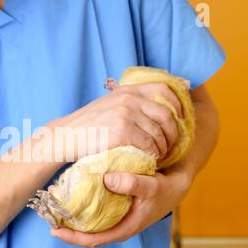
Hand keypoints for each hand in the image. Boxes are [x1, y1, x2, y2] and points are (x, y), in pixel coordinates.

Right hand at [48, 83, 181, 160]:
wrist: (67, 137)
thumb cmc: (88, 125)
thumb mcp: (110, 104)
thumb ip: (131, 101)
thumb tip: (154, 102)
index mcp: (128, 90)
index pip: (165, 89)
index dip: (178, 104)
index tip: (180, 119)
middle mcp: (129, 99)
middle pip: (166, 114)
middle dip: (174, 132)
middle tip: (171, 145)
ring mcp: (125, 114)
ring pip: (159, 132)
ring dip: (163, 147)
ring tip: (159, 155)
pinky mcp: (122, 132)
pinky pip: (149, 144)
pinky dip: (153, 154)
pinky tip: (149, 159)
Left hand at [50, 167, 191, 247]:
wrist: (176, 182)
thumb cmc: (166, 189)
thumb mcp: (152, 186)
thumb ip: (133, 184)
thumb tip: (107, 179)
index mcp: (124, 228)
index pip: (93, 239)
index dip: (72, 237)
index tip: (54, 229)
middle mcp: (116, 224)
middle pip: (86, 230)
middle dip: (66, 221)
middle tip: (48, 207)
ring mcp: (115, 215)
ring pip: (88, 218)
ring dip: (72, 210)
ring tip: (56, 195)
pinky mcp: (114, 203)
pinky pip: (94, 206)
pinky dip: (82, 199)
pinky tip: (72, 187)